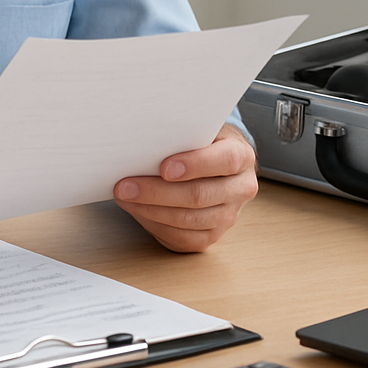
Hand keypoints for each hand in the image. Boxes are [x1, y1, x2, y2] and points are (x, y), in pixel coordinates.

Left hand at [113, 124, 257, 252]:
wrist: (216, 163)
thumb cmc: (202, 142)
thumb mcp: (201, 128)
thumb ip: (184, 134)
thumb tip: (146, 141)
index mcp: (242, 156)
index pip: (225, 160)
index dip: (195, 164)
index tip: (164, 168)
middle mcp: (241, 189)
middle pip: (200, 195)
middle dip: (157, 192)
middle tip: (126, 186)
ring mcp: (229, 216)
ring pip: (188, 220)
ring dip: (150, 210)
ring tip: (125, 197)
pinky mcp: (212, 236)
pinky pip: (182, 238)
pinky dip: (155, 225)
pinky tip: (137, 211)